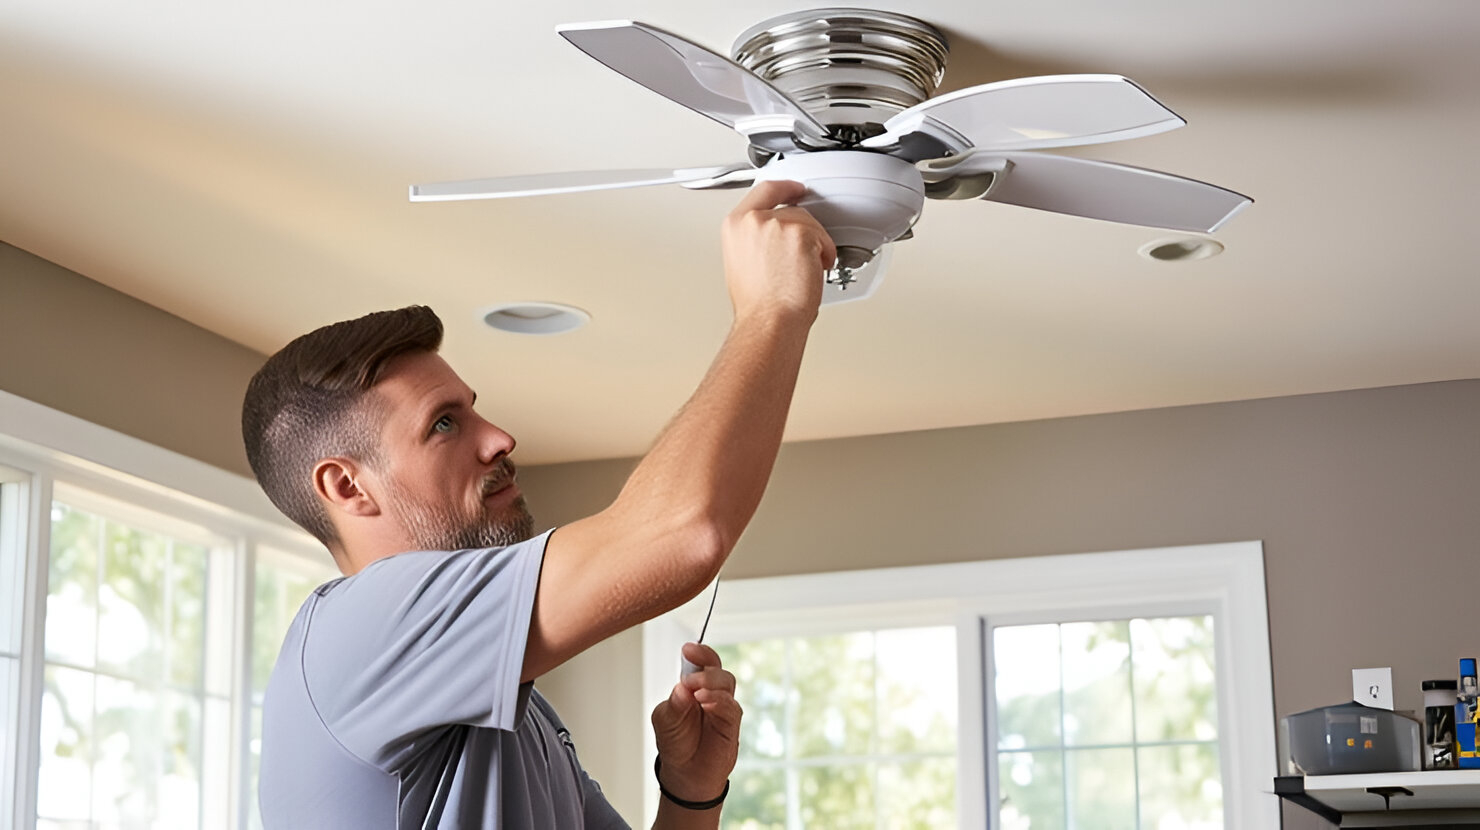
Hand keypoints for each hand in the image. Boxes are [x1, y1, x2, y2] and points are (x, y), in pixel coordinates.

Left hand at [650, 643, 741, 802]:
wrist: (685, 772)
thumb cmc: (676, 741)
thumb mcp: (665, 720)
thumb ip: (673, 704)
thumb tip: (682, 687)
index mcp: (693, 685)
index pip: (700, 661)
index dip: (697, 653)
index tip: (688, 649)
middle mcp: (711, 691)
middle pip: (716, 667)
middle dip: (705, 664)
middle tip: (688, 678)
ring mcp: (723, 706)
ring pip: (726, 682)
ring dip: (711, 682)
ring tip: (696, 691)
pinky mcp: (731, 724)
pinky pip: (731, 707)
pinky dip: (719, 701)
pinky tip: (706, 703)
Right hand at [721, 179, 836, 322]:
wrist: (769, 320)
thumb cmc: (758, 305)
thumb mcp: (742, 262)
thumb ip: (755, 240)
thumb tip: (773, 239)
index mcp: (735, 225)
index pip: (763, 191)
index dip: (784, 188)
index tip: (795, 189)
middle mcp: (753, 220)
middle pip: (791, 209)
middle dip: (803, 230)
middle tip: (805, 253)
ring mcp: (776, 224)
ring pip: (808, 222)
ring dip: (814, 245)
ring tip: (803, 271)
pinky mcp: (800, 233)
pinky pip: (822, 236)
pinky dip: (825, 254)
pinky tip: (813, 271)